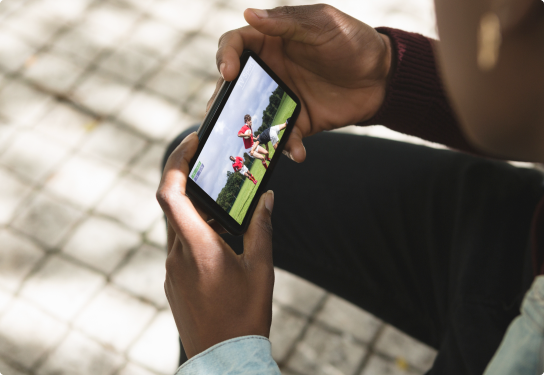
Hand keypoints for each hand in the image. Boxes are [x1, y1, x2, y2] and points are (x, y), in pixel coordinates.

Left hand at [156, 133, 274, 357]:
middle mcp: (177, 254)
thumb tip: (266, 198)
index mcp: (198, 246)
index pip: (170, 193)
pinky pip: (180, 246)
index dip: (175, 162)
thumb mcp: (261, 268)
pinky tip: (221, 246)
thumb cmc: (245, 315)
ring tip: (226, 215)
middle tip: (215, 172)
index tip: (192, 144)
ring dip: (198, 213)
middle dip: (192, 183)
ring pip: (178, 226)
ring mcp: (172, 269)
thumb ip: (261, 228)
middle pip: (175, 205)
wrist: (224, 357)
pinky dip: (196, 235)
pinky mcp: (173, 281)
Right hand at [211, 4, 391, 161]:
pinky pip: (283, 136)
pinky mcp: (298, 121)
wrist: (382, 78)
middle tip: (219, 114)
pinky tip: (298, 152)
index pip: (235, 44)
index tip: (230, 72)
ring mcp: (282, 97)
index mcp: (271, 41)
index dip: (225, 56)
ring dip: (248, 131)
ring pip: (253, 115)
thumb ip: (287, 23)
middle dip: (224, 99)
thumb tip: (249, 14)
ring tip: (248, 144)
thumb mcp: (323, 24)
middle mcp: (271, 70)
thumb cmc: (353, 41)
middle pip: (235, 85)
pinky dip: (287, 146)